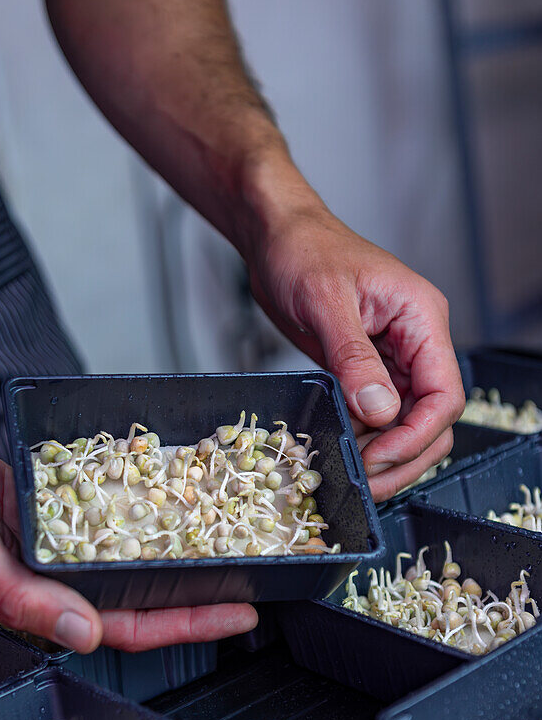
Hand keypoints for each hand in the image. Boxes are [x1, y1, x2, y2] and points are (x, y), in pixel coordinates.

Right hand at [0, 412, 256, 651]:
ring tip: (222, 534)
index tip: (243, 614)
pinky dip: (134, 508)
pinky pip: (101, 512)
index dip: (189, 625)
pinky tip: (165, 493)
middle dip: (195, 590)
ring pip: (123, 552)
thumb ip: (24, 596)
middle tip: (253, 573)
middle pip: (140, 591)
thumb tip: (86, 635)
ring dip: (170, 548)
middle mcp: (53, 576)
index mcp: (40, 601)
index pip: (130, 626)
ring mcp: (50, 541)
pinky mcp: (43, 505)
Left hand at [248, 200, 464, 500]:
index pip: (444, 394)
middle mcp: (415, 341)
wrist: (275, 237)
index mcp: (422, 319)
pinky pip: (375, 415)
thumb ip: (354, 357)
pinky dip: (361, 438)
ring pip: (405, 422)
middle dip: (403, 456)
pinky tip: (337, 449)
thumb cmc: (302, 250)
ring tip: (347, 471)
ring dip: (382, 453)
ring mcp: (392, 358)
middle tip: (364, 482)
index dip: (416, 435)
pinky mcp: (365, 368)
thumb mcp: (326, 302)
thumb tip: (379, 410)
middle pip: (432, 418)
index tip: (378, 458)